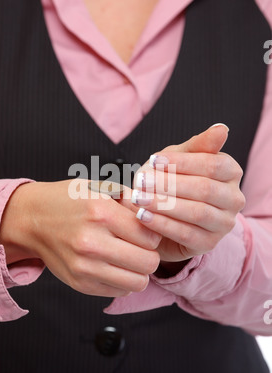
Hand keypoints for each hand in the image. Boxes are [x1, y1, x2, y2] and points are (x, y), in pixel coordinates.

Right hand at [0, 180, 160, 296]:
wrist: (32, 220)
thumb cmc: (68, 201)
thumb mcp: (99, 188)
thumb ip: (131, 200)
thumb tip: (159, 215)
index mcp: (100, 214)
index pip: (150, 237)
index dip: (152, 234)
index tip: (143, 230)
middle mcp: (92, 243)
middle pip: (148, 263)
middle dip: (149, 254)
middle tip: (139, 246)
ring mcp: (84, 267)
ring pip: (138, 283)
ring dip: (138, 271)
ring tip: (128, 257)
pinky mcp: (80, 284)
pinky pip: (119, 291)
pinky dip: (123, 281)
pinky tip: (113, 265)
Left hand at [120, 124, 245, 262]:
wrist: (164, 214)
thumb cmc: (172, 179)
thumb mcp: (180, 158)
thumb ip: (198, 145)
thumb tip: (222, 128)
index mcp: (231, 172)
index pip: (212, 165)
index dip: (183, 163)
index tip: (154, 161)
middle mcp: (234, 198)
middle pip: (205, 190)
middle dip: (170, 185)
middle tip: (141, 181)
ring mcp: (224, 224)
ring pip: (198, 213)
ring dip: (165, 205)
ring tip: (139, 199)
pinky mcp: (209, 244)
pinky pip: (186, 234)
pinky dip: (162, 224)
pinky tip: (143, 216)